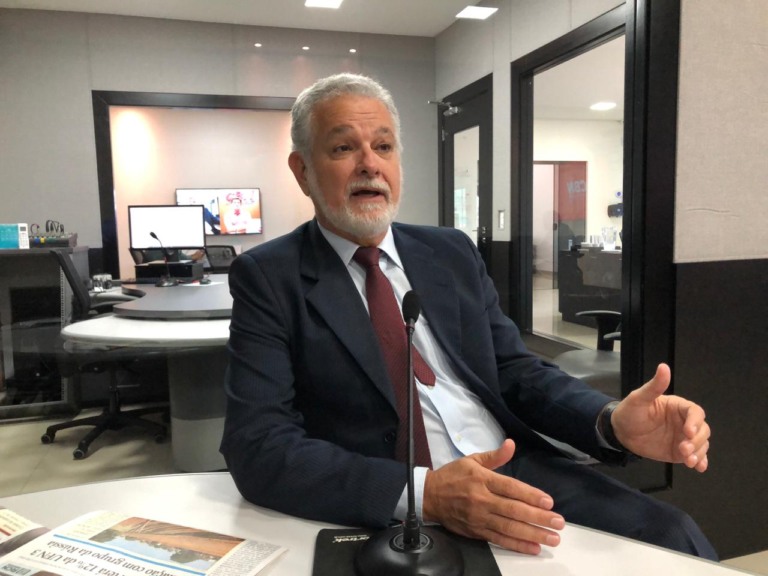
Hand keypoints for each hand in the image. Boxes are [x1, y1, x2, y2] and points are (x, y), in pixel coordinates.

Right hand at [423, 439, 564, 554]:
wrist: (428, 496)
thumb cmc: (452, 476)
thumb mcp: (472, 460)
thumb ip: (494, 456)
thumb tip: (511, 444)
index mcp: (482, 479)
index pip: (510, 488)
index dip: (530, 495)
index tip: (548, 502)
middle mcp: (482, 499)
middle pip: (513, 510)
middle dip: (538, 518)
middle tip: (558, 523)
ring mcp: (479, 518)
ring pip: (509, 528)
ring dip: (532, 534)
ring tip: (552, 538)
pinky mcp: (476, 531)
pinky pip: (499, 539)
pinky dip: (516, 545)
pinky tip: (533, 547)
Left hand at [612, 363, 709, 471]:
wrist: (620, 433)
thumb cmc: (629, 412)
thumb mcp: (639, 398)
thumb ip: (654, 386)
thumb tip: (664, 366)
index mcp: (677, 407)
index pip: (695, 412)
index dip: (695, 422)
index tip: (688, 432)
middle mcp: (683, 422)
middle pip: (703, 430)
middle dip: (697, 441)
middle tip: (684, 449)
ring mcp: (683, 438)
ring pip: (701, 444)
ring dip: (699, 453)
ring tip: (688, 461)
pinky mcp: (679, 452)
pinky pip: (695, 456)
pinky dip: (700, 462)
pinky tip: (699, 467)